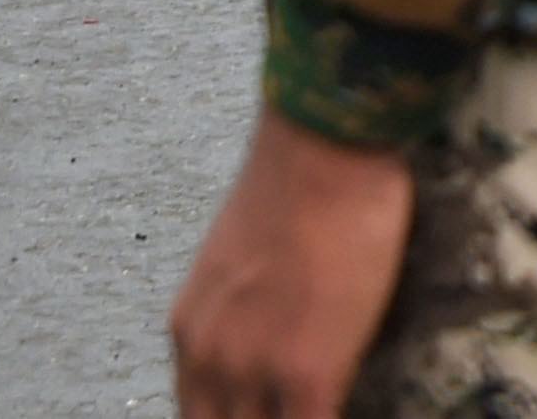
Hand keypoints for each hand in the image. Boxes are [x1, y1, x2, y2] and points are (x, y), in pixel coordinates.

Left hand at [173, 110, 416, 418]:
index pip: (197, 412)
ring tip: (314, 408)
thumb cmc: (296, 178)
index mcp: (191, 329)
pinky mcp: (310, 371)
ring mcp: (257, 369)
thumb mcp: (239, 259)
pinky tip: (345, 412)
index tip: (262, 408)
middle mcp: (210, 357)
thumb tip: (271, 324)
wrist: (323, 145)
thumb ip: (241, 308)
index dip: (234, 417)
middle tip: (287, 411)